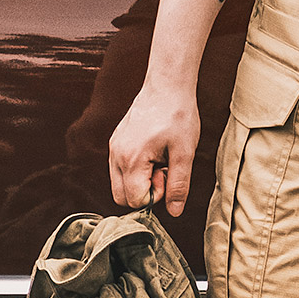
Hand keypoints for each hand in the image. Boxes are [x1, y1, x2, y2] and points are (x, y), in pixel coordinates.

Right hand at [108, 83, 199, 214]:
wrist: (167, 85)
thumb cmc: (178, 115)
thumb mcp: (185, 153)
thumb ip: (179, 186)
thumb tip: (175, 212)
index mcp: (131, 160)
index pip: (135, 200)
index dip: (156, 195)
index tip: (168, 174)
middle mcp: (116, 155)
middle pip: (121, 197)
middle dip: (144, 192)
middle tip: (163, 170)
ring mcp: (113, 148)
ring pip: (119, 183)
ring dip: (140, 181)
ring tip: (159, 160)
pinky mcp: (115, 142)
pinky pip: (119, 168)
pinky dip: (135, 169)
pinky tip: (152, 152)